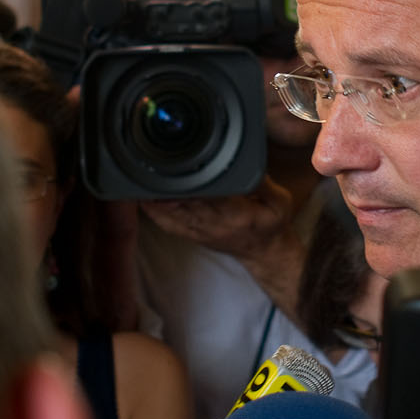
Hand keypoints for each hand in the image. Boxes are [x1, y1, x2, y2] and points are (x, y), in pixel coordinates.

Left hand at [139, 178, 295, 261]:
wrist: (264, 253)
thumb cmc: (272, 224)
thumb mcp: (280, 201)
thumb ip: (264, 183)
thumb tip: (249, 165)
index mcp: (237, 215)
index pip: (211, 198)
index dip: (192, 186)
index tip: (177, 170)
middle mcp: (215, 225)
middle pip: (184, 204)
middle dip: (167, 188)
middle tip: (150, 167)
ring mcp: (201, 232)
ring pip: (172, 215)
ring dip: (155, 199)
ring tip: (139, 180)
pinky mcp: (193, 236)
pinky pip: (169, 225)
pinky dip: (154, 212)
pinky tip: (142, 198)